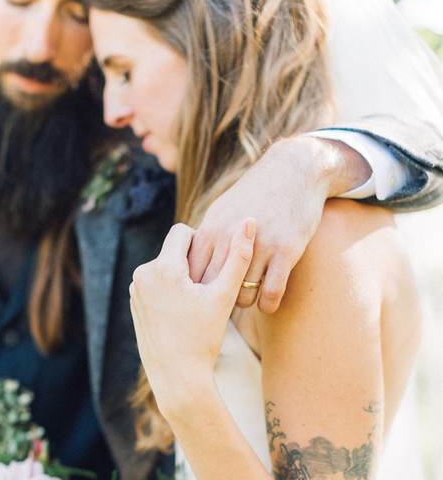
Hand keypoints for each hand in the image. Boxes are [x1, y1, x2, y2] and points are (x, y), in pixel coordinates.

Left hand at [130, 220, 253, 415]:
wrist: (178, 377)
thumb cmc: (203, 338)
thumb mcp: (224, 296)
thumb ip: (238, 256)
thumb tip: (250, 219)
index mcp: (162, 268)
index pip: (183, 232)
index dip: (203, 245)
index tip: (212, 270)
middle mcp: (142, 274)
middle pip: (173, 250)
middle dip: (192, 263)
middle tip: (206, 290)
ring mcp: (135, 290)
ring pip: (166, 267)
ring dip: (182, 277)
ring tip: (196, 304)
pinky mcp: (135, 303)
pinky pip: (156, 283)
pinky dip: (171, 290)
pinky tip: (183, 314)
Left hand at [188, 135, 370, 312]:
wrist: (294, 171)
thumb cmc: (255, 194)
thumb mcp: (221, 210)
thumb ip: (205, 238)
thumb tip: (186, 262)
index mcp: (211, 229)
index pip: (191, 272)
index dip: (192, 291)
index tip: (198, 301)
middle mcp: (230, 238)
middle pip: (213, 287)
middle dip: (213, 303)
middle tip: (219, 309)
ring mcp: (259, 245)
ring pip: (241, 295)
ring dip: (242, 303)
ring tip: (244, 302)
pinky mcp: (286, 251)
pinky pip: (271, 293)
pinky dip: (268, 305)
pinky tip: (267, 305)